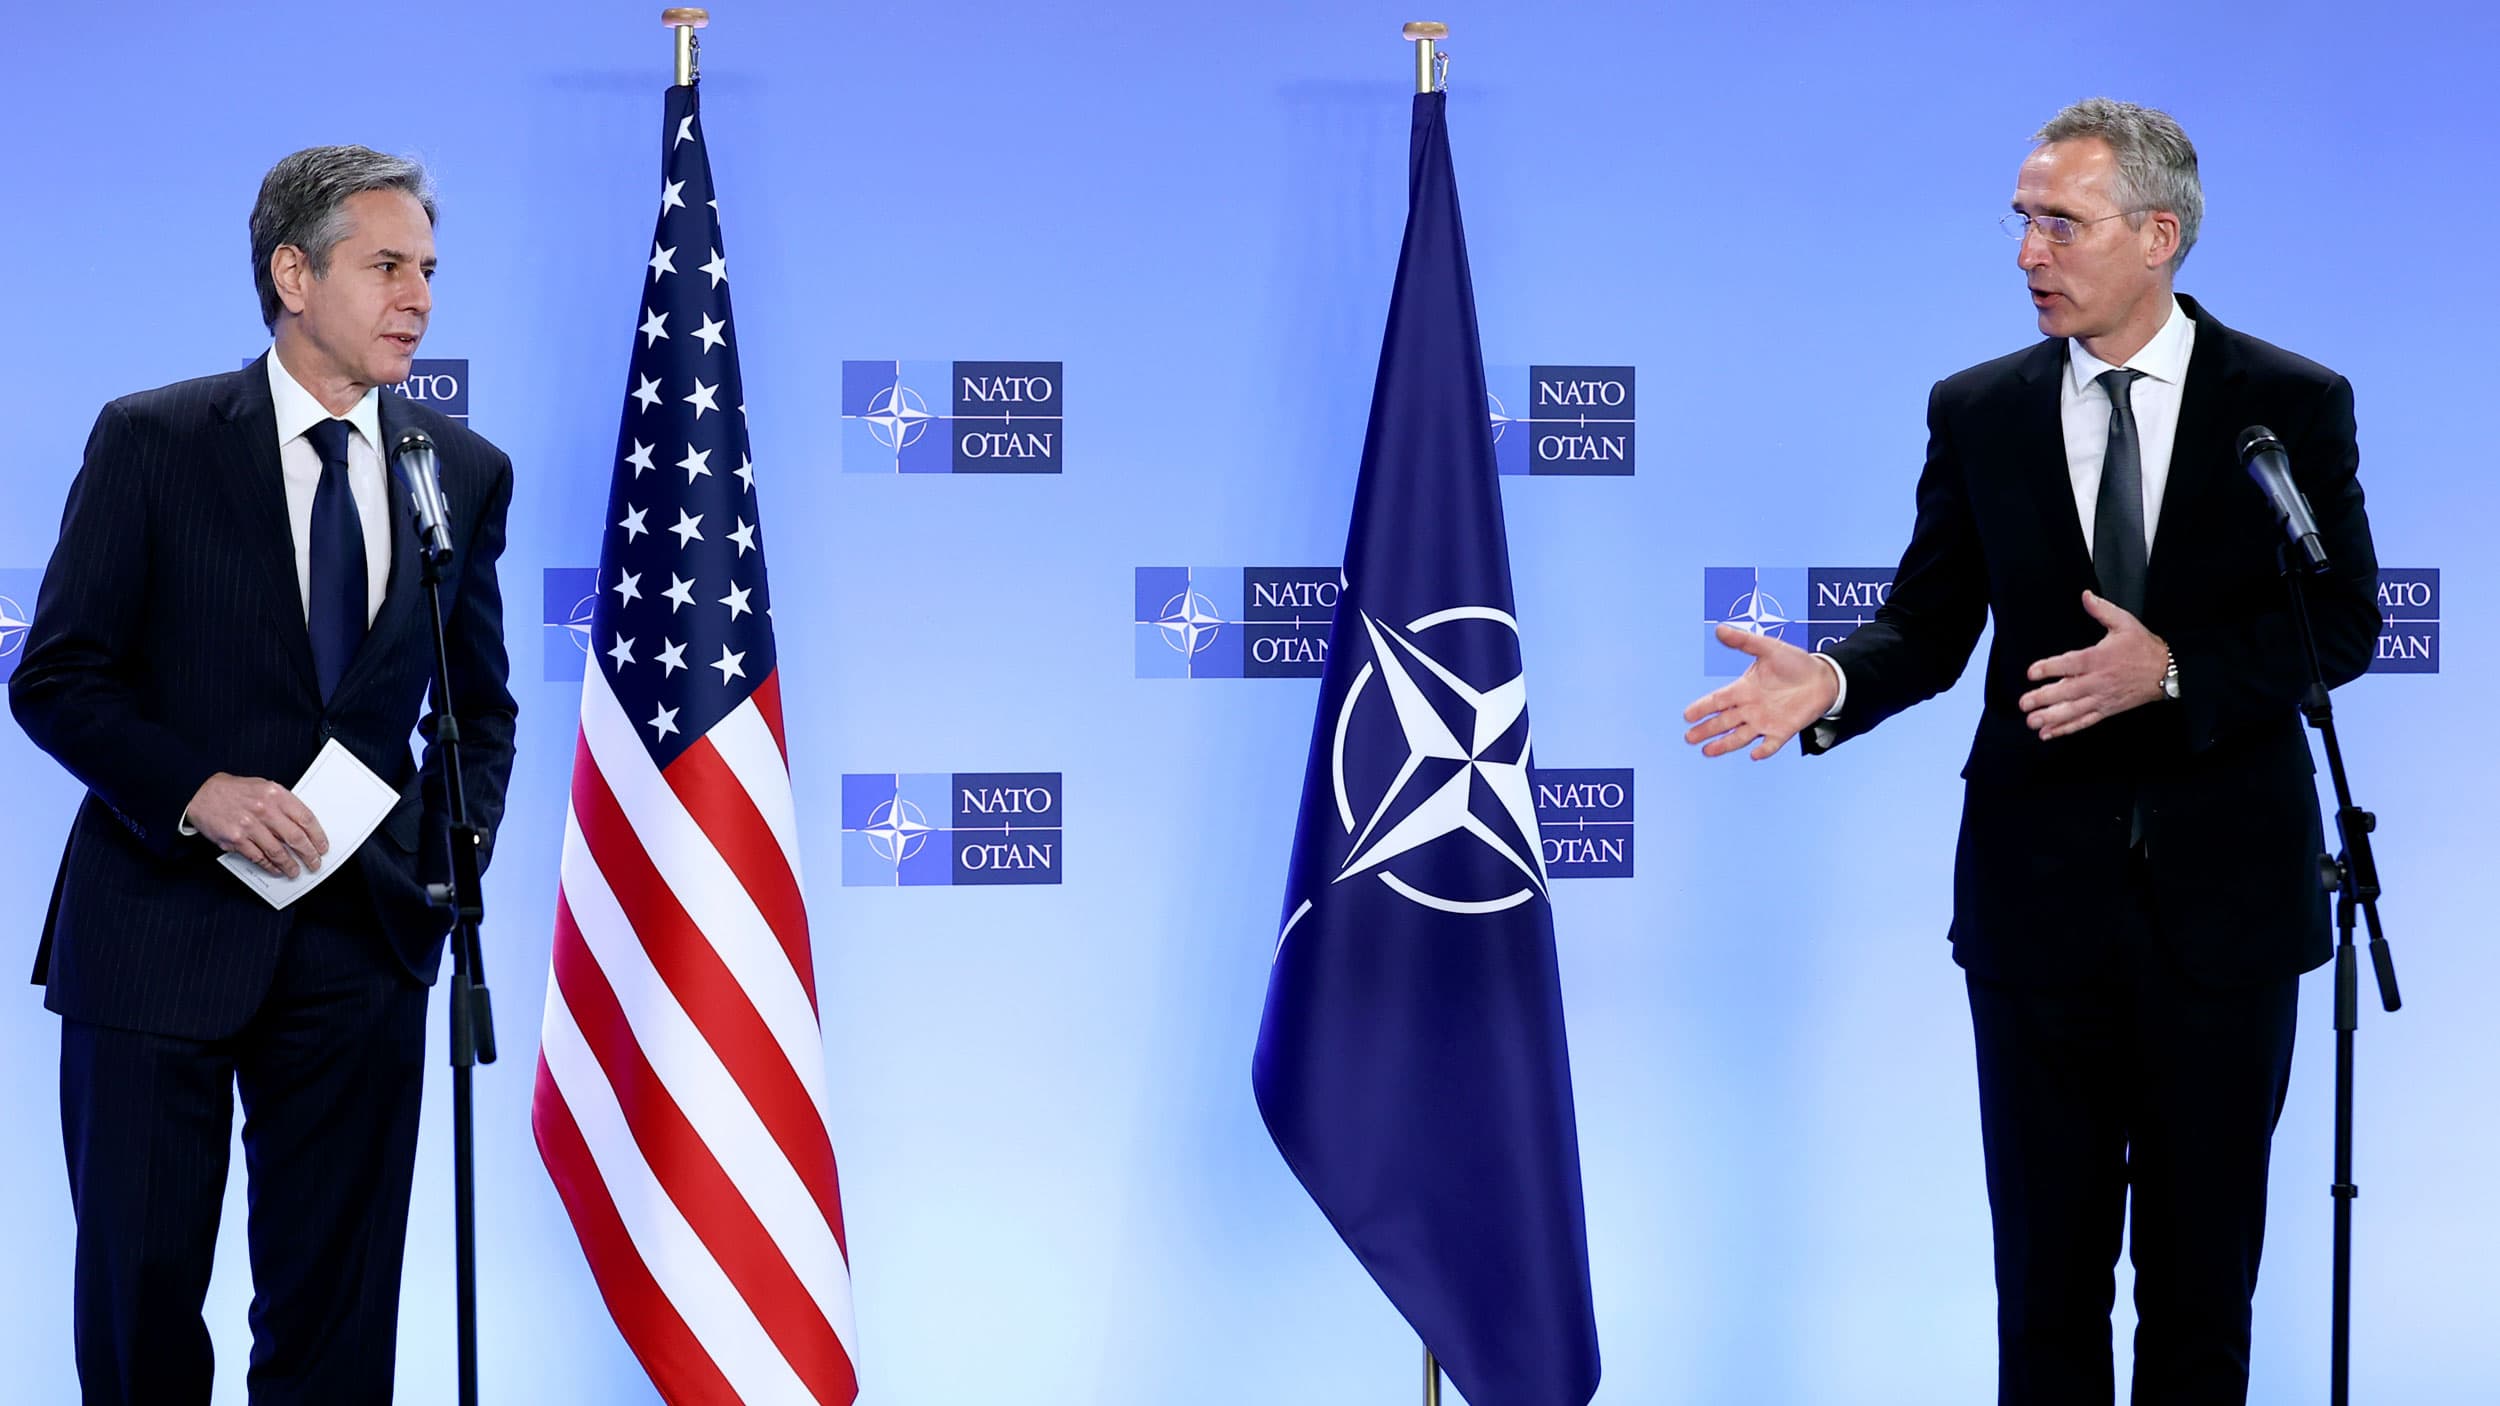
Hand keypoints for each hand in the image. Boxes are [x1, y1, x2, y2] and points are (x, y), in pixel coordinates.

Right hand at [184, 773, 328, 878]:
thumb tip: (303, 826)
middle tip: (314, 863)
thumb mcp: (264, 788)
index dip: (318, 836)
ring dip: (289, 865)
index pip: (306, 818)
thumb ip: (283, 804)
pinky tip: (275, 869)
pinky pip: (258, 858)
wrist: (201, 793)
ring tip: (295, 871)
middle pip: (295, 837)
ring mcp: (249, 826)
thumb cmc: (235, 791)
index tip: (323, 847)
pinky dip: (269, 866)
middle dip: (308, 854)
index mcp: (275, 794)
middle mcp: (264, 810)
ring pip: (278, 852)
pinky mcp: (235, 840)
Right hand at [1683, 624, 1841, 759]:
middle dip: (1706, 730)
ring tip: (1707, 751)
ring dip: (1724, 744)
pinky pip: (1770, 744)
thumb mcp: (1768, 648)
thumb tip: (1719, 629)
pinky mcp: (1783, 731)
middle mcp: (1750, 708)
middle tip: (1689, 738)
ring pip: (1739, 736)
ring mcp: (1765, 721)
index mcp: (1743, 689)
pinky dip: (1763, 749)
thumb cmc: (1795, 662)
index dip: (1702, 707)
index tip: (1687, 715)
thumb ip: (1744, 641)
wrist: (1824, 677)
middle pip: (1723, 722)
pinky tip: (1754, 754)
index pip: (1717, 701)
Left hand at [2019, 590, 2168, 739]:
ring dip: (2051, 718)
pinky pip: (2084, 721)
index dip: (2049, 668)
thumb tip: (2085, 595)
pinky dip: (2066, 728)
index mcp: (2099, 658)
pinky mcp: (2106, 710)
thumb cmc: (2143, 647)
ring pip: (2073, 710)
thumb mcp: (2125, 623)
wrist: (2167, 672)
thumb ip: (2102, 610)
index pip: (2070, 664)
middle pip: (2067, 691)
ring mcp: (2102, 698)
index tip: (2031, 673)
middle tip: (2023, 703)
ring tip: (2032, 722)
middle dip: (2044, 698)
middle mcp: (2098, 681)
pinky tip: (2048, 733)